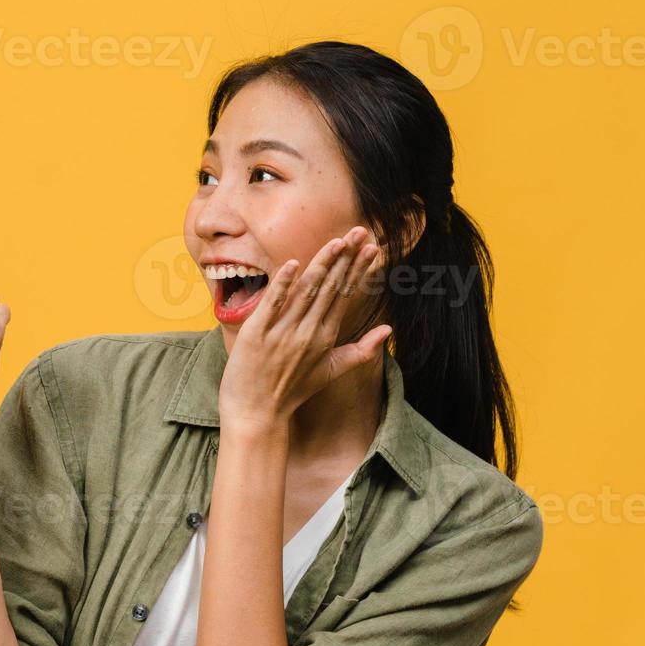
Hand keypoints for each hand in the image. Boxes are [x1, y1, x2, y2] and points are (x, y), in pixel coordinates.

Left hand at [217, 226, 390, 427]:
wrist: (256, 414)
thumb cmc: (291, 392)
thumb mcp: (331, 372)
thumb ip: (361, 350)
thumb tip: (388, 331)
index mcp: (326, 337)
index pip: (346, 295)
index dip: (358, 269)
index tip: (371, 247)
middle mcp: (308, 332)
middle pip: (331, 288)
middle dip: (346, 258)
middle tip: (361, 231)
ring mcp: (283, 332)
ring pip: (307, 291)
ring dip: (322, 264)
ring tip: (338, 242)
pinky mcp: (257, 334)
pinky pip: (272, 304)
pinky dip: (284, 284)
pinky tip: (295, 265)